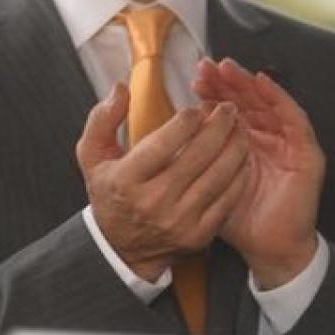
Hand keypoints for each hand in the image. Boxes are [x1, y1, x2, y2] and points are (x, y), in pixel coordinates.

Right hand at [75, 83, 249, 280]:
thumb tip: (121, 88)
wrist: (122, 246)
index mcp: (125, 180)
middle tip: (228, 109)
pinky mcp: (199, 234)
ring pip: (216, 177)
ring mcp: (178, 220)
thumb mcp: (91, 154)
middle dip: (217, 128)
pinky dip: (238, 176)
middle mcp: (152, 202)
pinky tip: (242, 158)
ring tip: (240, 128)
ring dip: (233, 148)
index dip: (183, 123)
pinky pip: (226, 200)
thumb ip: (102, 118)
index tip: (196, 108)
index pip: (160, 145)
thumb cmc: (110, 191)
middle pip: (195, 158)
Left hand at [193, 57, 323, 287]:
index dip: (212, 92)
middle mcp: (264, 137)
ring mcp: (287, 143)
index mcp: (241, 142)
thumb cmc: (235, 216)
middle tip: (206, 66)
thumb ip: (191, 155)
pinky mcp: (306, 153)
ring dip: (248, 83)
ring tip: (229, 69)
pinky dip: (280, 98)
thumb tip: (166, 128)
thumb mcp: (205, 181)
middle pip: (246, 100)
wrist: (267, 248)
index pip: (227, 109)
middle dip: (226, 81)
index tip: (192, 79)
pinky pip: (295, 119)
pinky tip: (262, 83)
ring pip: (268, 103)